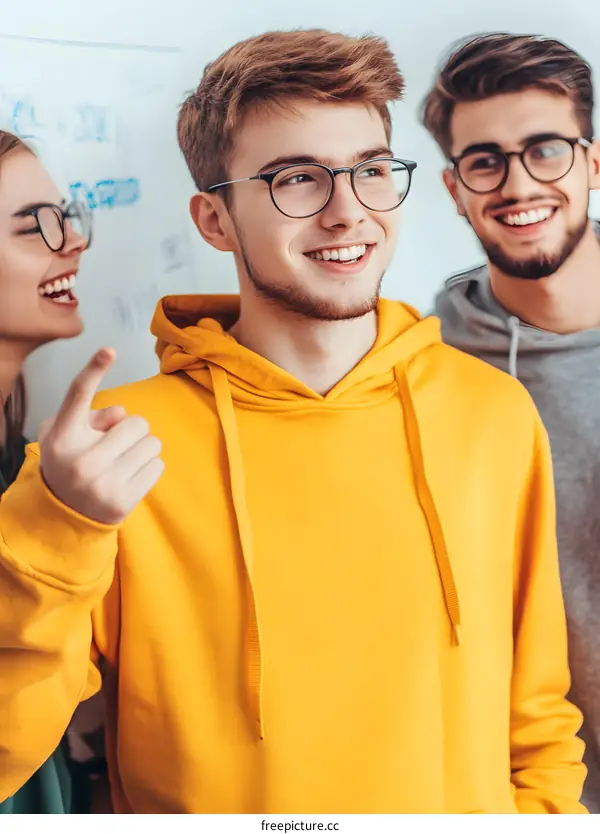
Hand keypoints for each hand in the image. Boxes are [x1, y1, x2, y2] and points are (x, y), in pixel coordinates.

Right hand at [38, 348, 163, 524]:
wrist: (67, 514)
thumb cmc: (71, 461)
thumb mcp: (66, 435)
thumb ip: (91, 415)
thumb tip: (122, 413)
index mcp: (62, 436)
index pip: (78, 395)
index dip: (93, 369)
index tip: (109, 350)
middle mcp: (81, 459)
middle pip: (134, 422)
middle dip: (132, 430)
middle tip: (118, 444)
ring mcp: (102, 482)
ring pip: (152, 443)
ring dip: (143, 448)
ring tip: (125, 460)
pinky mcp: (123, 500)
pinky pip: (158, 466)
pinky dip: (149, 467)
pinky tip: (131, 476)